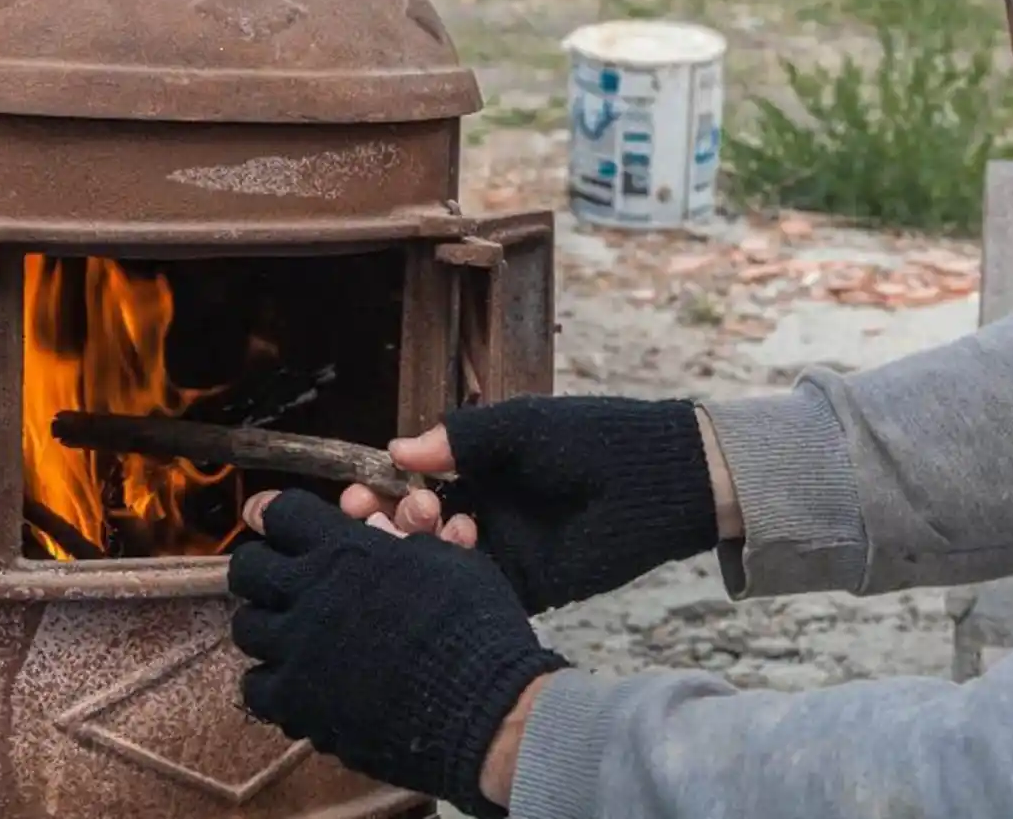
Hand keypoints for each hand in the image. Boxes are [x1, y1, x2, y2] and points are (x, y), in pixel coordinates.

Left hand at [228, 489, 567, 817]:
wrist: (480, 704)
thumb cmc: (475, 624)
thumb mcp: (449, 561)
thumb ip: (402, 544)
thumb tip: (377, 530)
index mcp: (348, 551)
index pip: (285, 514)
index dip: (279, 512)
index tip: (275, 517)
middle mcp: (310, 593)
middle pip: (250, 567)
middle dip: (264, 567)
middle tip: (283, 578)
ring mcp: (296, 649)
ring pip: (247, 625)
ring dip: (267, 622)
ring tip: (291, 632)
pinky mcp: (295, 701)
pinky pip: (256, 686)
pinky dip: (272, 679)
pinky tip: (297, 679)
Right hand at [343, 396, 721, 612]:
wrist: (655, 480)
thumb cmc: (593, 439)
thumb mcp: (522, 427)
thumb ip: (463, 438)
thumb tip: (396, 450)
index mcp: (479, 469)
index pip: (414, 482)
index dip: (382, 488)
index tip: (357, 489)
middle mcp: (482, 510)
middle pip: (415, 524)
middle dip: (388, 519)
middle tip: (374, 511)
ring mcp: (501, 549)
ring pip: (438, 557)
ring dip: (416, 544)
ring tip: (420, 521)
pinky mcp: (522, 584)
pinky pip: (475, 584)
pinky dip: (453, 573)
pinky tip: (449, 551)